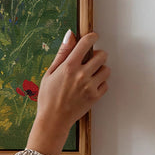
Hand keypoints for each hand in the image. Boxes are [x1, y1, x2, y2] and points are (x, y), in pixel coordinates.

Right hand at [26, 30, 109, 154]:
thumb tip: (70, 35)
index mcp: (69, 66)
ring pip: (106, 69)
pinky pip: (106, 84)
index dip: (92, 37)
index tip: (93, 37)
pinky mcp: (95, 97)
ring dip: (101, 69)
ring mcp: (90, 86)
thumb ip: (62, 53)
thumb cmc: (48, 97)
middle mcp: (81, 74)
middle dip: (98, 55)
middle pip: (102, 55)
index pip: (86, 43)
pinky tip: (91, 86)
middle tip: (91, 60)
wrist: (53, 120)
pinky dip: (100, 84)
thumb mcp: (50, 72)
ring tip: (91, 74)